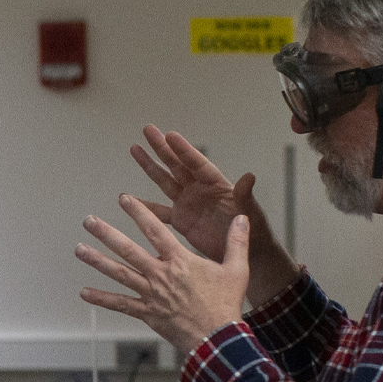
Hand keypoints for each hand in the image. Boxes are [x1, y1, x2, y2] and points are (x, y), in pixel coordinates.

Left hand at [77, 196, 251, 351]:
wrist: (217, 337)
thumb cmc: (227, 303)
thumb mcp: (237, 269)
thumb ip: (236, 242)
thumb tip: (242, 218)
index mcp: (180, 260)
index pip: (155, 229)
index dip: (138, 212)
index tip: (123, 199)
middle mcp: (161, 274)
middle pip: (128, 249)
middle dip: (106, 233)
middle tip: (89, 220)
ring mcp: (151, 293)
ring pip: (119, 273)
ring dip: (97, 260)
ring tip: (79, 249)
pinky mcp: (147, 312)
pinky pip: (120, 304)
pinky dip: (102, 298)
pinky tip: (84, 292)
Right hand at [129, 125, 298, 303]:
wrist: (247, 251)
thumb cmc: (253, 229)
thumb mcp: (250, 211)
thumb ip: (245, 194)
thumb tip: (249, 176)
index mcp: (215, 184)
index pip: (196, 163)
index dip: (183, 150)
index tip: (169, 135)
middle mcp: (199, 189)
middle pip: (177, 164)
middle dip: (161, 147)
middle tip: (148, 129)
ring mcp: (188, 202)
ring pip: (165, 180)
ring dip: (150, 166)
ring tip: (135, 148)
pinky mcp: (181, 219)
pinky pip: (159, 211)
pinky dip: (144, 206)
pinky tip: (129, 199)